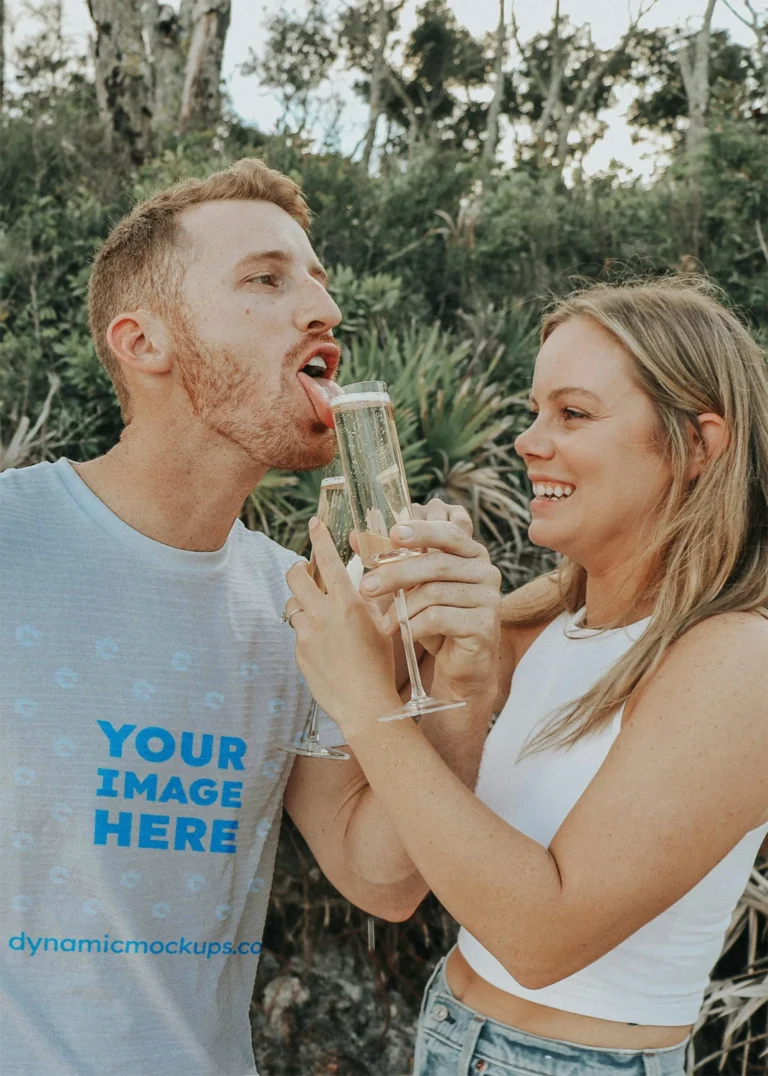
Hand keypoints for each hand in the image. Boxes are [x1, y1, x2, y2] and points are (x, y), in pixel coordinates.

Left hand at [285, 520, 401, 735]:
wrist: (365, 705)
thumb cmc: (381, 665)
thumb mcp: (384, 624)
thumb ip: (373, 598)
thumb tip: (370, 578)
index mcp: (348, 603)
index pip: (327, 560)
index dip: (319, 538)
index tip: (314, 524)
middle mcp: (323, 614)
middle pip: (295, 576)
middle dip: (298, 567)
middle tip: (305, 569)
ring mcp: (307, 634)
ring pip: (292, 604)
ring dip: (301, 601)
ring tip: (316, 609)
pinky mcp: (299, 653)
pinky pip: (298, 632)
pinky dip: (307, 630)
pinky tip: (324, 644)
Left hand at [358, 509, 501, 704]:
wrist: (461, 664)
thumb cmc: (436, 621)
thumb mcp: (413, 587)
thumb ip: (390, 560)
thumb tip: (354, 537)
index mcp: (471, 554)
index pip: (448, 533)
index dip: (421, 530)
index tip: (393, 534)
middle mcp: (486, 572)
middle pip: (436, 564)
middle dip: (396, 574)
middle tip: (367, 586)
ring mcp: (489, 599)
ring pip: (434, 593)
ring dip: (402, 609)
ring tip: (385, 623)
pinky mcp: (485, 626)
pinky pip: (440, 618)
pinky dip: (414, 626)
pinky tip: (404, 633)